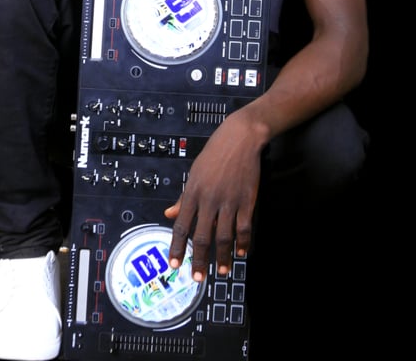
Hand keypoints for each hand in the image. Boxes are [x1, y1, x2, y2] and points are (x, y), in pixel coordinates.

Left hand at [164, 109, 262, 281]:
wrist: (239, 138)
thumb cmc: (214, 154)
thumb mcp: (194, 174)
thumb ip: (183, 198)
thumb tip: (169, 214)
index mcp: (193, 192)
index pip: (181, 225)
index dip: (176, 247)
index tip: (174, 264)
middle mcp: (209, 199)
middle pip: (202, 236)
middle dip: (199, 260)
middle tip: (197, 277)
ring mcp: (229, 201)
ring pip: (224, 237)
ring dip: (223, 257)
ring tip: (222, 271)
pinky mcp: (246, 200)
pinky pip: (244, 227)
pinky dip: (243, 243)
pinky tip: (241, 253)